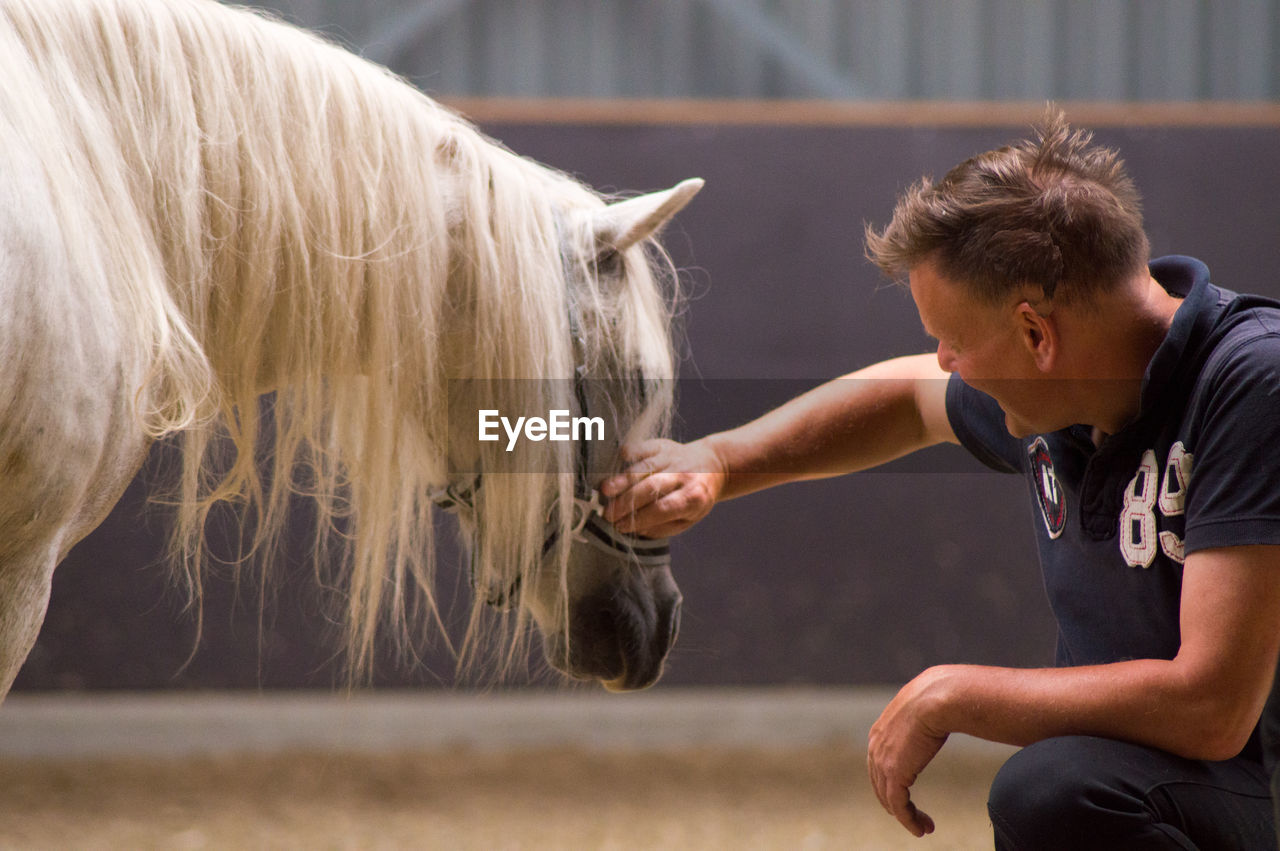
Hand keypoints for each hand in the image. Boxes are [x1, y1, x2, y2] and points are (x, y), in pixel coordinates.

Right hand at [599, 438, 726, 536]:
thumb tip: (636, 529)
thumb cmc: (694, 498)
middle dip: (627, 501)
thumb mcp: (688, 519)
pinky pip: (644, 447)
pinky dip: (630, 453)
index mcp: (694, 497)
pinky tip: (617, 463)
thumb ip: (663, 527)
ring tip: (604, 491)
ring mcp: (673, 458)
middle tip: (607, 513)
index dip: (639, 518)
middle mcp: (684, 475)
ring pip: (645, 468)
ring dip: (622, 480)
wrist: (711, 466)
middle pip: (652, 487)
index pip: (663, 509)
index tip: (620, 526)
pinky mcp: (662, 444)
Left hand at [867, 668, 951, 836]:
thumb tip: (940, 713)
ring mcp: (883, 760)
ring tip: (922, 827)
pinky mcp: (894, 773)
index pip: (878, 764)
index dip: (890, 782)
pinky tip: (921, 828)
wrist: (939, 697)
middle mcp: (875, 746)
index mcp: (880, 731)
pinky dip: (908, 820)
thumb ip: (922, 716)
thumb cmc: (939, 698)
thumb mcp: (922, 707)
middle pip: (879, 784)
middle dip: (896, 802)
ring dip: (906, 816)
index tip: (905, 795)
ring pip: (889, 798)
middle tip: (913, 816)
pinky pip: (898, 805)